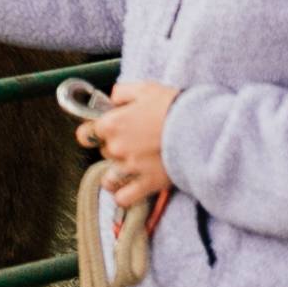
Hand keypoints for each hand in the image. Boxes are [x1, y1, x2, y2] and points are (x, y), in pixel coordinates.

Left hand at [76, 79, 180, 211]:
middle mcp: (117, 148)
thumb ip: (121, 93)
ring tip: (129, 168)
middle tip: (134, 142)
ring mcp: (131, 168)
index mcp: (112, 124)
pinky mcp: (147, 183)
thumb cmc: (173, 106)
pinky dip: (123, 195)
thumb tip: (112, 101)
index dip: (94, 132)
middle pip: (104, 152)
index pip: (86, 133)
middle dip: (115, 148)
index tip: (102, 131)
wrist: (201, 127)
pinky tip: (129, 188)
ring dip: (117, 173)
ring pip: (109, 177)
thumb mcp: (145, 88)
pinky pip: (123, 198)